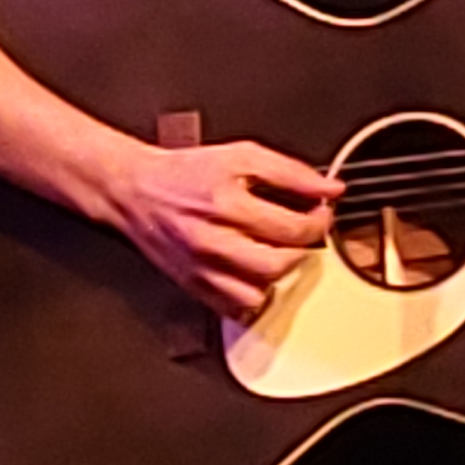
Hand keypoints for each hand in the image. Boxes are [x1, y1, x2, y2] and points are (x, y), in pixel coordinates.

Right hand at [91, 137, 339, 321]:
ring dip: (276, 275)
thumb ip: (290, 171)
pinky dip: (252, 296)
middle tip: (301, 235)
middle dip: (301, 250)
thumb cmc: (184, 173)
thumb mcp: (240, 155)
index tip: (319, 214)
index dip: (318, 222)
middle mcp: (212, 241)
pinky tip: (252, 273)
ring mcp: (202, 269)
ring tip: (275, 252)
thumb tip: (330, 188)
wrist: (134, 191)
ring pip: (259, 293)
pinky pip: (235, 309)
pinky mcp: (194, 286)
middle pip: (278, 264)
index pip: (292, 228)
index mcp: (225, 204)